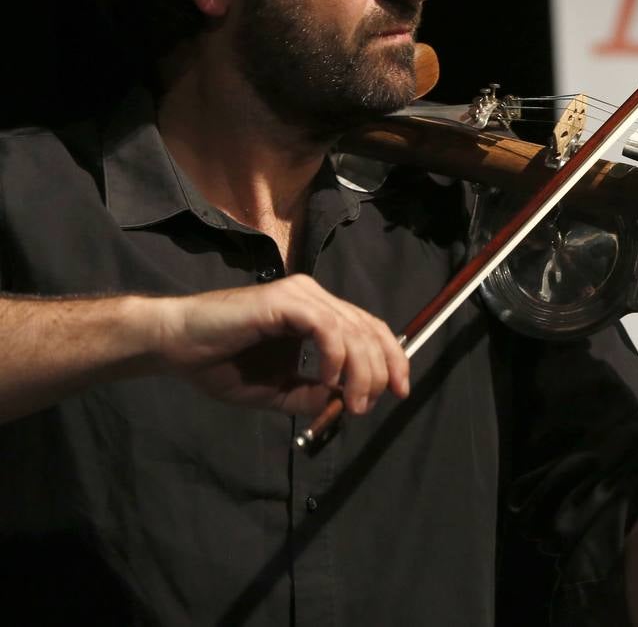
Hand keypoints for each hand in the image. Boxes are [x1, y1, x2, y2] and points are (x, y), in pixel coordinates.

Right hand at [152, 274, 409, 414]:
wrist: (175, 346)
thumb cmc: (219, 364)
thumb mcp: (276, 390)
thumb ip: (310, 396)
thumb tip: (341, 404)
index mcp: (318, 313)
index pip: (370, 330)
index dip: (392, 359)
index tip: (399, 392)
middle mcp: (314, 297)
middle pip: (369, 329)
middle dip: (380, 371)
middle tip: (368, 406)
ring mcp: (300, 295)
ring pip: (352, 329)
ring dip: (361, 371)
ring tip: (353, 402)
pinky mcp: (283, 301)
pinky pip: (324, 326)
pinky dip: (335, 354)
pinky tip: (327, 378)